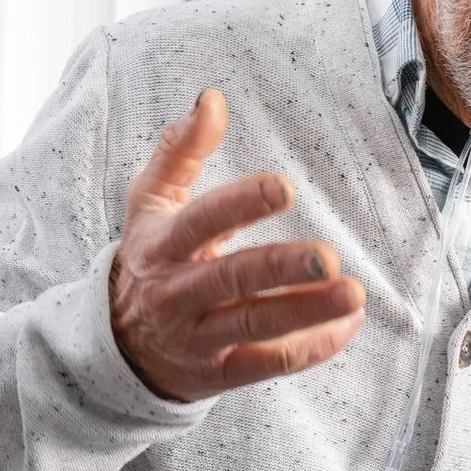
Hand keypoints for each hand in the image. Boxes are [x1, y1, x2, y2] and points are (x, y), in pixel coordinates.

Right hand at [110, 89, 365, 401]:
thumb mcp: (150, 203)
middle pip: (232, 279)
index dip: (240, 205)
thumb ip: (179, 150)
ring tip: (353, 295)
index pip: (202, 221)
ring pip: (255, 325)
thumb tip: (211, 98)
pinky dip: (309, 348)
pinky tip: (346, 325)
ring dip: (307, 313)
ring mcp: (199, 336)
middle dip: (281, 270)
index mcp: (163, 244)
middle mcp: (178, 292)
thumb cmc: (149, 258)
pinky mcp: (220, 372)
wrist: (117, 346)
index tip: (284, 188)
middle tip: (329, 259)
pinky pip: (266, 363)